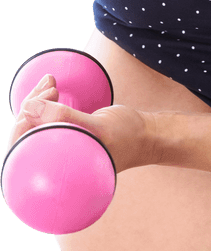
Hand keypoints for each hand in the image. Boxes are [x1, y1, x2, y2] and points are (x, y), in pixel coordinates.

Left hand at [6, 74, 158, 173]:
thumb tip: (27, 108)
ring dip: (39, 99)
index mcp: (58, 169)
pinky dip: (46, 102)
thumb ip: (63, 117)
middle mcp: (55, 163)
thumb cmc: (127, 136)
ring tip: (51, 82)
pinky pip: (46, 120)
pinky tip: (52, 88)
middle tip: (51, 84)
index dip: (28, 117)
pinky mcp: (66, 137)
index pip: (22, 145)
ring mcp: (60, 149)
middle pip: (26, 132)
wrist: (148, 137)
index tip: (50, 94)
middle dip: (33, 102)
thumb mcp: (97, 126)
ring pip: (34, 124)